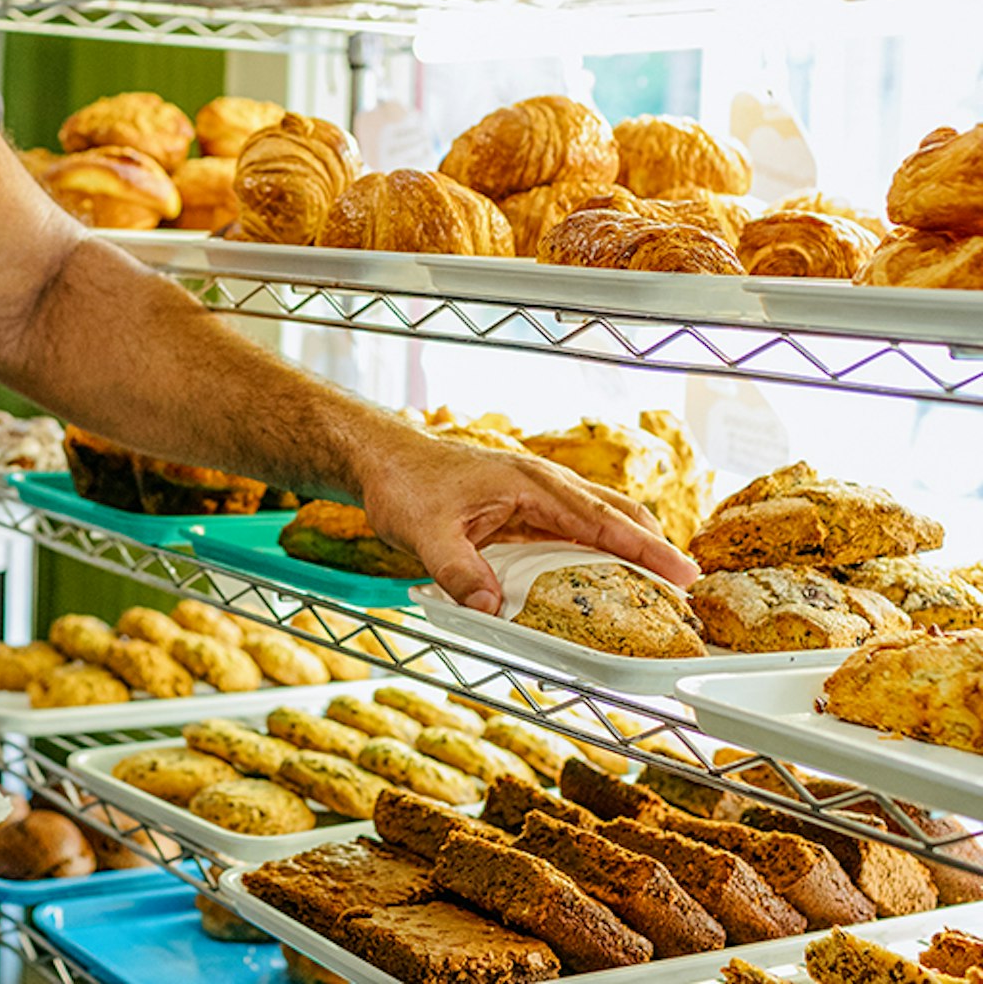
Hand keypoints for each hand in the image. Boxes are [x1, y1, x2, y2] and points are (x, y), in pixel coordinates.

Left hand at [345, 419, 697, 608]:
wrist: (380, 459)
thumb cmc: (403, 485)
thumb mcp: (424, 533)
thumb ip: (459, 571)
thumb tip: (493, 609)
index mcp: (529, 484)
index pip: (601, 519)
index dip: (646, 548)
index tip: (685, 574)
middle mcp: (541, 485)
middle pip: (614, 514)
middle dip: (653, 548)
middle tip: (687, 592)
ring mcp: (535, 495)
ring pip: (599, 520)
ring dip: (631, 549)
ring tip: (662, 592)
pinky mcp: (525, 509)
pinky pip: (575, 531)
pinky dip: (600, 551)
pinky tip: (608, 581)